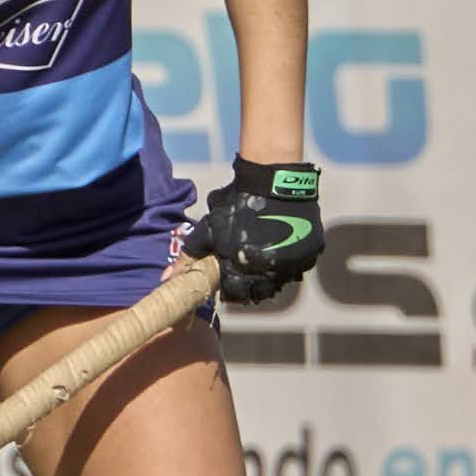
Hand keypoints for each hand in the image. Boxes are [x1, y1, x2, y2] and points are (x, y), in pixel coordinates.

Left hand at [183, 156, 324, 304]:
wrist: (273, 180)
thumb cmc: (237, 203)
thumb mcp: (209, 228)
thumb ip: (190, 254)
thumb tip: (166, 278)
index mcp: (242, 269)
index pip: (235, 295)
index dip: (230, 288)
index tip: (228, 277)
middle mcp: (269, 272)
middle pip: (259, 293)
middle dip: (250, 286)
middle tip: (246, 269)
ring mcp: (292, 264)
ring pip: (280, 282)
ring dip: (271, 276)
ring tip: (263, 258)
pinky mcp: (309, 254)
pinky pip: (298, 268)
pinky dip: (289, 264)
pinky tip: (280, 249)